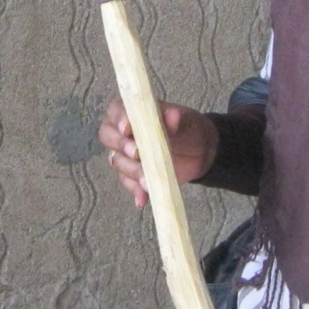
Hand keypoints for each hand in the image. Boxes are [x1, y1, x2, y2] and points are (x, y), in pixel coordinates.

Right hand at [96, 97, 217, 207]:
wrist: (200, 152)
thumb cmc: (188, 129)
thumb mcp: (186, 121)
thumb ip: (176, 119)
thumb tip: (173, 116)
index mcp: (133, 112)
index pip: (116, 110)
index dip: (119, 119)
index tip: (128, 129)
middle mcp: (123, 132)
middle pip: (108, 136)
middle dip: (121, 146)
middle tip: (137, 154)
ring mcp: (126, 154)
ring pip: (117, 161)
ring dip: (131, 170)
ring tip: (147, 179)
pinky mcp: (133, 174)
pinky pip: (128, 182)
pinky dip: (135, 190)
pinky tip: (143, 199)